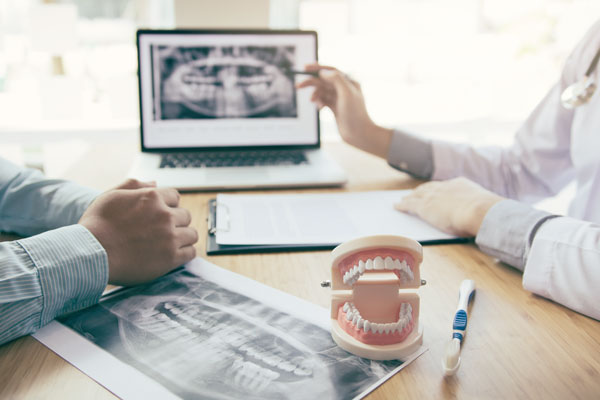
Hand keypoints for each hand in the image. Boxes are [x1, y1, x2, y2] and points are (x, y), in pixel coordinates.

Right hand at [79, 179, 197, 285]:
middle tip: (162, 231)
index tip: (160, 215)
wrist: (90, 254)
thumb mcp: (111, 196)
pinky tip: (174, 254)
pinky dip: (184, 253)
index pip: (175, 197)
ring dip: (183, 237)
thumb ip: (134, 186)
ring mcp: (169, 237)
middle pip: (185, 215)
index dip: (168, 206)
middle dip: (176, 222)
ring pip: (191, 234)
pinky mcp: (170, 258)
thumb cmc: (96, 225)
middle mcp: (164, 215)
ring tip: (170, 243)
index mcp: (152, 197)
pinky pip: (190, 252)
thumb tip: (155, 183)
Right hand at [296, 64, 391, 157]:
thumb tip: (323, 72)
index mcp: (349, 82)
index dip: (317, 68)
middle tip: (298, 86)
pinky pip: (323, 100)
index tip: (304, 68)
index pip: (331, 70)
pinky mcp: (336, 108)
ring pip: (322, 91)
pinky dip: (319, 102)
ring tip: (312, 101)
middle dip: (311, 82)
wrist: (359, 134)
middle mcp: (344, 88)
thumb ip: (336, 79)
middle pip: (324, 80)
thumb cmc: (355, 114)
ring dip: (315, 94)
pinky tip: (320, 108)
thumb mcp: (346, 93)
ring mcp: (339, 98)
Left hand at [395, 177, 503, 236]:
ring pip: (417, 195)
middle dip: (421, 191)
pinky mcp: (424, 207)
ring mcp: (433, 196)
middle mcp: (444, 187)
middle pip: (428, 188)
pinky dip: (402, 206)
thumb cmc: (484, 212)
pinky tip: (397, 206)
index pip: (445, 186)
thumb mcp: (481, 206)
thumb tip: (479, 214)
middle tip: (414, 193)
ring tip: (403, 199)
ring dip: (410, 197)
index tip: (434, 189)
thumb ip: (476, 208)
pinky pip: (409, 205)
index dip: (437, 188)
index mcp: (459, 184)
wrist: (478, 210)